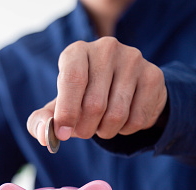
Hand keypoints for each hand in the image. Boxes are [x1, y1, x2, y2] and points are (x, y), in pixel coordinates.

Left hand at [27, 37, 166, 144]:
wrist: (121, 89)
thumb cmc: (81, 98)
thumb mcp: (57, 107)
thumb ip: (42, 121)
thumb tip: (43, 135)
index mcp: (76, 52)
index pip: (72, 80)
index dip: (66, 112)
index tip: (63, 133)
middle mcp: (105, 48)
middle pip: (94, 103)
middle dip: (85, 129)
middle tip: (83, 131)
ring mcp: (133, 59)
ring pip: (116, 114)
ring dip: (105, 131)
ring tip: (101, 124)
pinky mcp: (153, 75)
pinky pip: (137, 119)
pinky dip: (125, 130)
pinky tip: (122, 119)